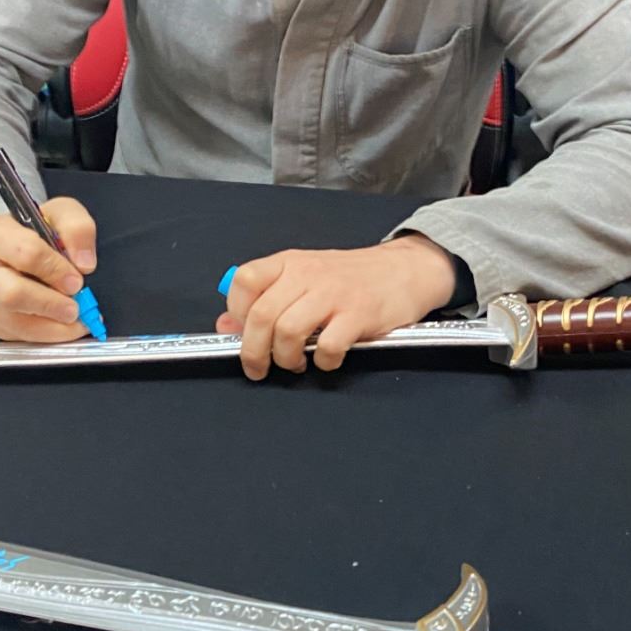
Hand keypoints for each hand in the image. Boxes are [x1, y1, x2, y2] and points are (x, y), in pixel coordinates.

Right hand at [0, 197, 97, 342]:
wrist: (11, 247)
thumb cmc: (38, 230)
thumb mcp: (63, 215)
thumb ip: (78, 230)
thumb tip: (84, 264)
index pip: (25, 254)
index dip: (56, 271)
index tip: (77, 281)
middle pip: (11, 294)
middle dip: (49, 305)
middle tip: (76, 309)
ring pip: (12, 322)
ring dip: (50, 328)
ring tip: (75, 323)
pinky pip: (12, 335)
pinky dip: (41, 336)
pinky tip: (59, 326)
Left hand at [217, 237, 456, 379]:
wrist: (405, 270)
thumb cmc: (351, 278)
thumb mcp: (304, 278)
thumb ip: (265, 298)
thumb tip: (226, 327)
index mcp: (290, 262)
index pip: (245, 281)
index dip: (236, 313)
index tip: (243, 333)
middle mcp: (308, 275)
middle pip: (261, 315)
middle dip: (253, 352)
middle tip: (259, 368)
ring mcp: (334, 294)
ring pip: (287, 332)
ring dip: (285, 359)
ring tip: (295, 364)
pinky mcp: (359, 315)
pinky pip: (327, 346)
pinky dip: (322, 362)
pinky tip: (327, 359)